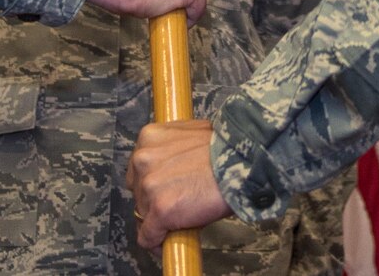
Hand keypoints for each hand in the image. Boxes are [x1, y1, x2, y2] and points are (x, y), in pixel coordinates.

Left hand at [128, 119, 230, 249]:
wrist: (240, 162)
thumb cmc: (225, 148)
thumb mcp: (191, 135)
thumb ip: (173, 149)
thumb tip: (174, 165)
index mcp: (150, 138)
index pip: (138, 170)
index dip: (152, 184)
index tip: (162, 192)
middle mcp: (143, 160)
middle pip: (138, 192)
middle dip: (154, 201)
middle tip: (177, 205)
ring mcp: (150, 185)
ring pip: (143, 214)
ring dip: (158, 220)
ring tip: (180, 220)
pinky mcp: (160, 209)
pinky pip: (148, 236)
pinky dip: (157, 242)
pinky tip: (167, 242)